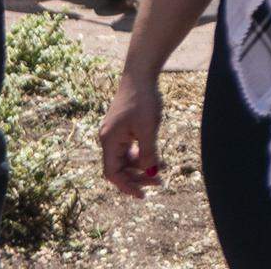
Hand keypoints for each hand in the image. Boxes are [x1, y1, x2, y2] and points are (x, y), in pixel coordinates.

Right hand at [99, 74, 163, 198]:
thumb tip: (152, 173)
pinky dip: (141, 155)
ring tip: (162, 170)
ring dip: (141, 167)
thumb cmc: (143, 99)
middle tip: (160, 183)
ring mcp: (115, 133)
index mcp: (109, 141)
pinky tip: (156, 157)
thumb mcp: (149, 128)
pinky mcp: (123, 128)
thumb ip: (149, 152)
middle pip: (119, 168)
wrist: (140, 74)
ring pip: (125, 159)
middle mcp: (108, 139)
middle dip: (138, 177)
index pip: (112, 173)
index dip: (126, 186)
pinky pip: (129, 148)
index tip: (143, 195)